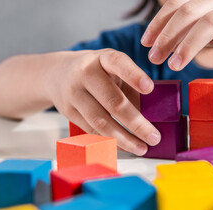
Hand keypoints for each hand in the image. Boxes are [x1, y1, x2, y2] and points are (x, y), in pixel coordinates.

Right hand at [45, 49, 160, 155]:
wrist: (57, 73)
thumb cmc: (97, 72)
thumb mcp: (113, 69)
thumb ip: (130, 87)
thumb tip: (150, 117)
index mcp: (102, 59)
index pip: (118, 63)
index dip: (134, 76)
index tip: (149, 88)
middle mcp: (85, 74)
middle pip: (113, 101)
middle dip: (136, 123)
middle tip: (154, 137)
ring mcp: (74, 94)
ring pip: (101, 121)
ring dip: (124, 139)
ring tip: (142, 148)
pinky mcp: (68, 112)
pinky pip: (92, 130)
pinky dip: (111, 141)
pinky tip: (125, 146)